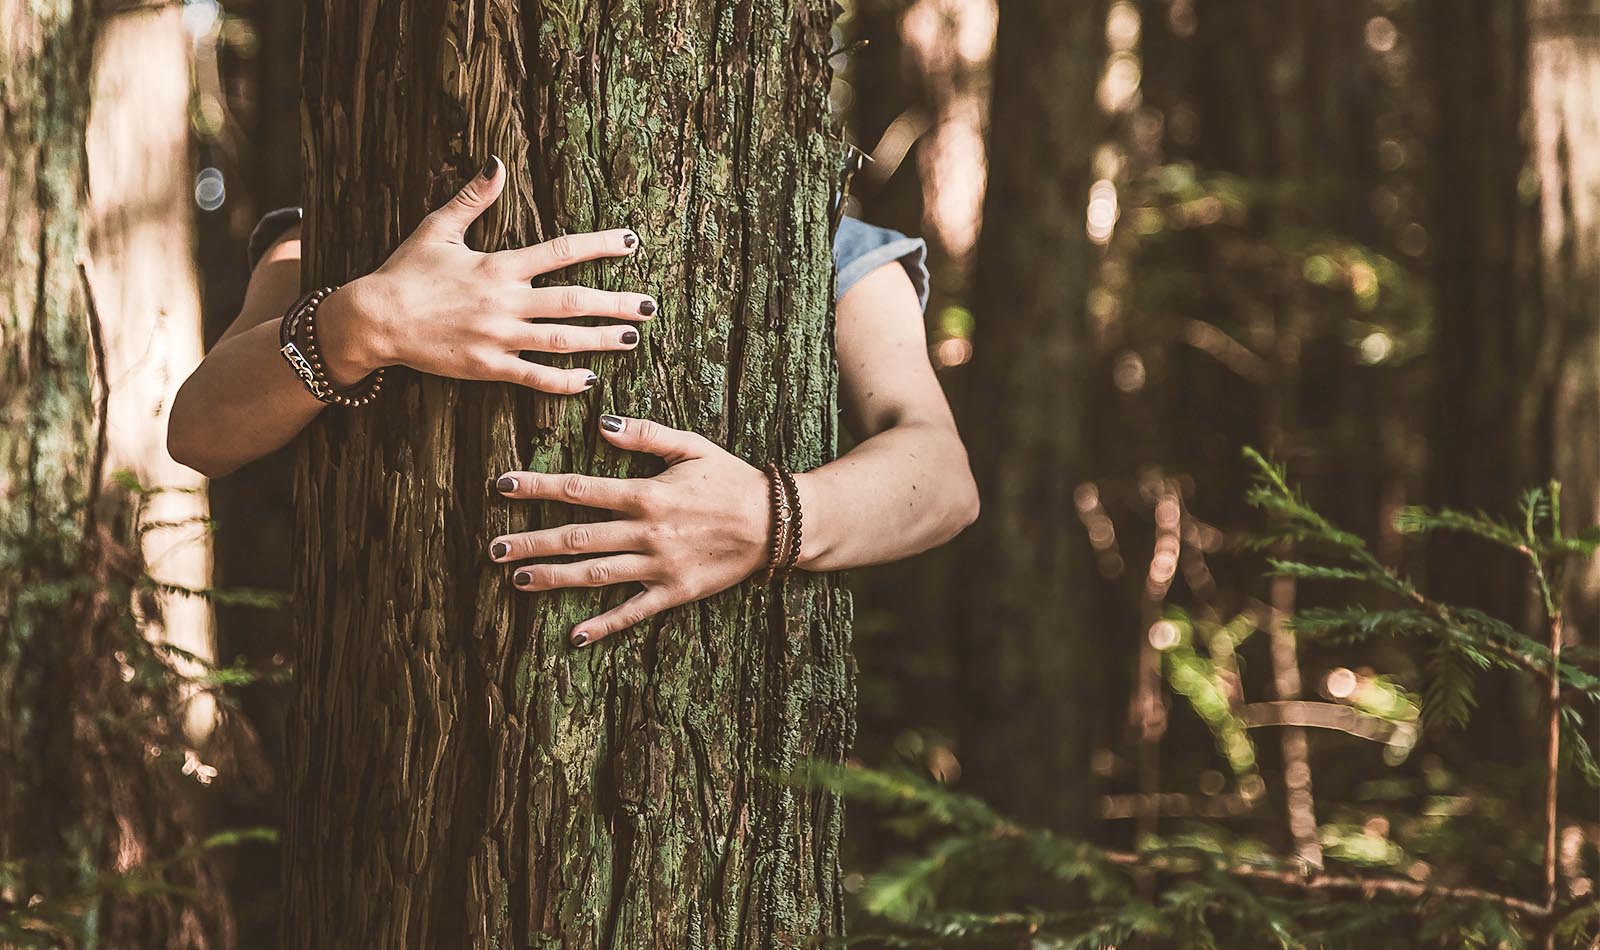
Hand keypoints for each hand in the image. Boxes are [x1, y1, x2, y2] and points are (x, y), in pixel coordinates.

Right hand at [317, 155, 657, 392]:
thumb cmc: (405, 272)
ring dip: (600, 340)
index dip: (599, 246)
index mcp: (499, 267)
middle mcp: (505, 303)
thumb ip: (474, 197)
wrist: (374, 320)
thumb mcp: (438, 227)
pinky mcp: (487, 368)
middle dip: (615, 303)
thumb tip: (496, 162)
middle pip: (573, 302)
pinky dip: (563, 380)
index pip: (560, 252)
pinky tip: (588, 380)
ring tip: (631, 338)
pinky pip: (533, 377)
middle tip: (649, 306)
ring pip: (562, 341)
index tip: (630, 243)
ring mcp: (498, 338)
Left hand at [489, 414, 771, 646]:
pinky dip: (604, 625)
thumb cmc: (731, 480)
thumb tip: (602, 423)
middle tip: (493, 548)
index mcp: (647, 494)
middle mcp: (646, 533)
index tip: (503, 486)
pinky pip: (633, 612)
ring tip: (517, 580)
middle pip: (577, 537)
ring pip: (595, 575)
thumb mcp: (692, 446)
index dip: (538, 487)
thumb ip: (646, 435)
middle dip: (531, 541)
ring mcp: (659, 566)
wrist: (777, 523)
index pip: (580, 489)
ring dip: (554, 578)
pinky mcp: (675, 592)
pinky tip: (574, 635)